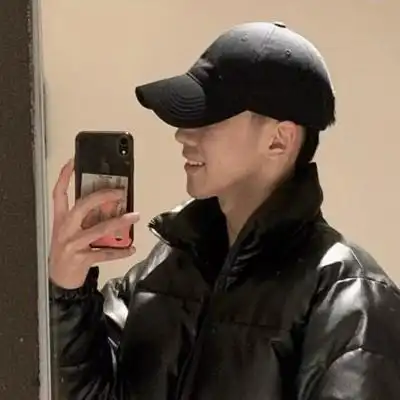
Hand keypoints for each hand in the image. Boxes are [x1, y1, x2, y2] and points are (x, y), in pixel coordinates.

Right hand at [49, 159, 139, 288]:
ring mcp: (72, 244)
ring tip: (134, 216)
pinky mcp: (82, 259)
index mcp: (60, 220)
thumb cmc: (67, 251)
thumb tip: (108, 205)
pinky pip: (105, 253)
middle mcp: (65, 229)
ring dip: (119, 222)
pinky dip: (120, 251)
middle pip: (82, 206)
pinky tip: (131, 248)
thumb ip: (83, 218)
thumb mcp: (69, 232)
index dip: (64, 176)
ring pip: (98, 229)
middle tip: (120, 192)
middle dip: (102, 196)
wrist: (60, 279)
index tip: (74, 161)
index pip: (59, 193)